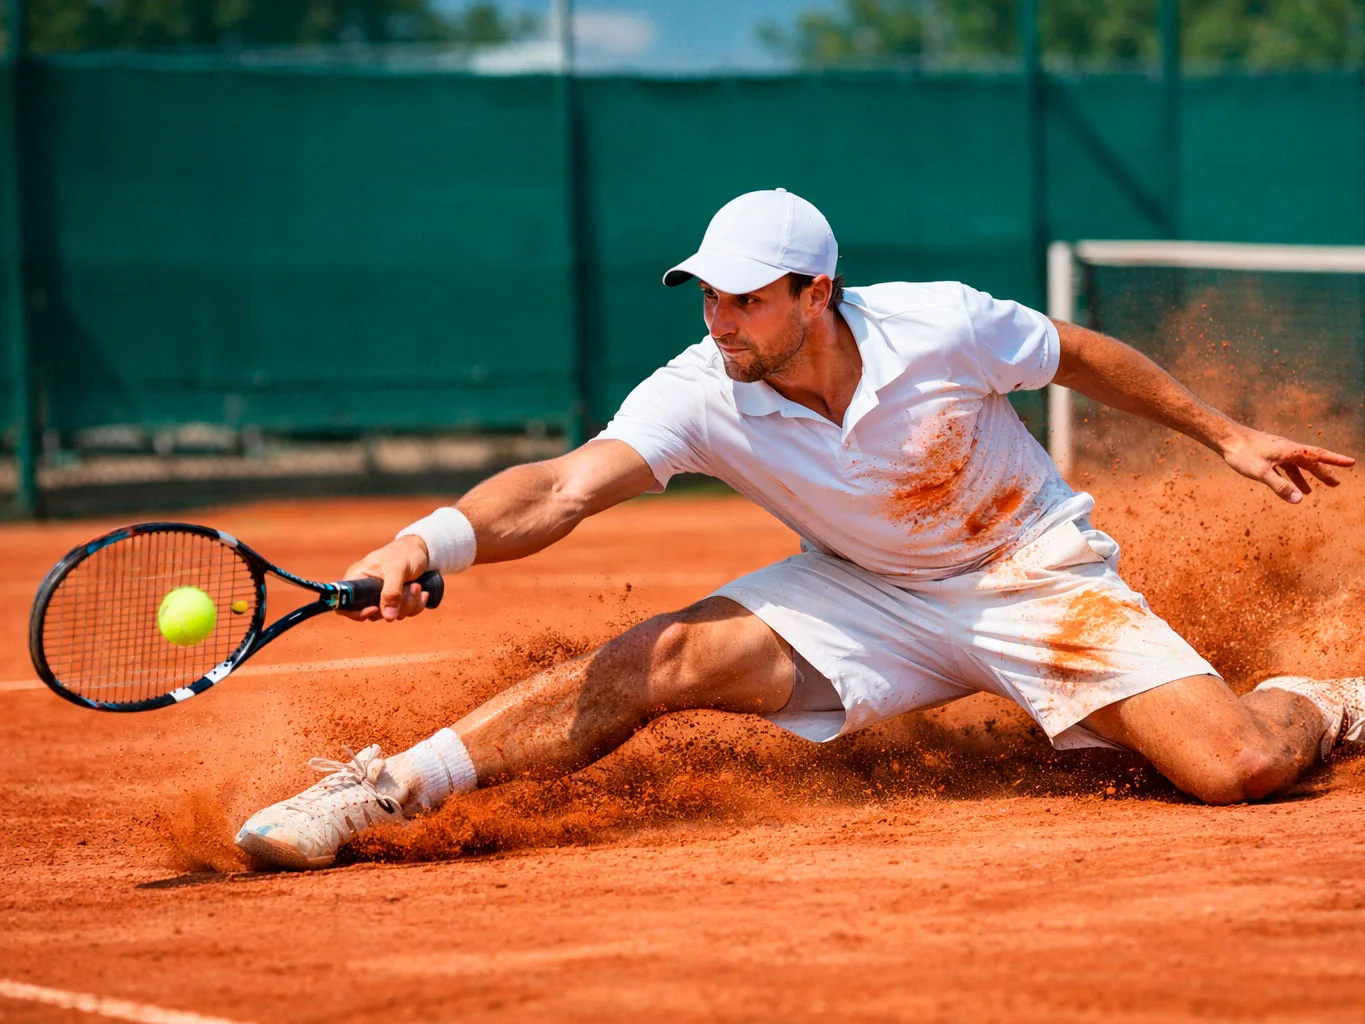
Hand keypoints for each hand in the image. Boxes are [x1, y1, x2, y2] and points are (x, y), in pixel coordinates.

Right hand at [339, 535, 432, 621]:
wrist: (422, 550)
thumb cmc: (405, 553)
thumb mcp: (398, 569)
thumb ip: (392, 592)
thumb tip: (388, 617)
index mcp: (358, 578)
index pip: (344, 604)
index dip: (356, 613)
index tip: (375, 609)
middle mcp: (366, 590)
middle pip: (374, 614)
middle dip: (396, 605)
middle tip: (411, 587)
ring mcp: (381, 597)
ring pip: (391, 615)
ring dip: (409, 604)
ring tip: (417, 586)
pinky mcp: (394, 601)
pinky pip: (403, 613)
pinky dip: (415, 605)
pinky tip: (422, 592)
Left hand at [1221, 427, 1355, 503]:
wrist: (1225, 437)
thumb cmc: (1242, 453)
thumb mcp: (1261, 473)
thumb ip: (1280, 486)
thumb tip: (1299, 500)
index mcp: (1291, 451)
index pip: (1318, 456)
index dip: (1335, 460)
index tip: (1351, 462)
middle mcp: (1287, 449)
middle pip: (1309, 462)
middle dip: (1323, 473)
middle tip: (1336, 484)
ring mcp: (1276, 451)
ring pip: (1295, 466)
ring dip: (1304, 478)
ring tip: (1309, 492)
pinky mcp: (1266, 454)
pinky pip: (1282, 467)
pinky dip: (1288, 476)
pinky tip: (1286, 485)